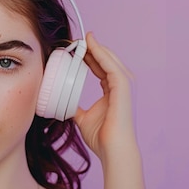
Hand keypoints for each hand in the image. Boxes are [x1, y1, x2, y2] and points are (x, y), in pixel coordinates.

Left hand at [74, 32, 137, 159]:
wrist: (113, 150)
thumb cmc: (102, 138)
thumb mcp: (83, 119)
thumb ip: (76, 110)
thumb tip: (64, 106)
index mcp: (113, 91)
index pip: (102, 68)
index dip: (91, 56)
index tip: (77, 48)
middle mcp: (120, 86)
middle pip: (107, 61)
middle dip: (93, 48)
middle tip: (78, 39)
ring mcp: (124, 86)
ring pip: (110, 60)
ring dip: (97, 48)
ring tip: (85, 38)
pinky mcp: (124, 88)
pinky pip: (111, 66)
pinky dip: (102, 55)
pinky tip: (92, 47)